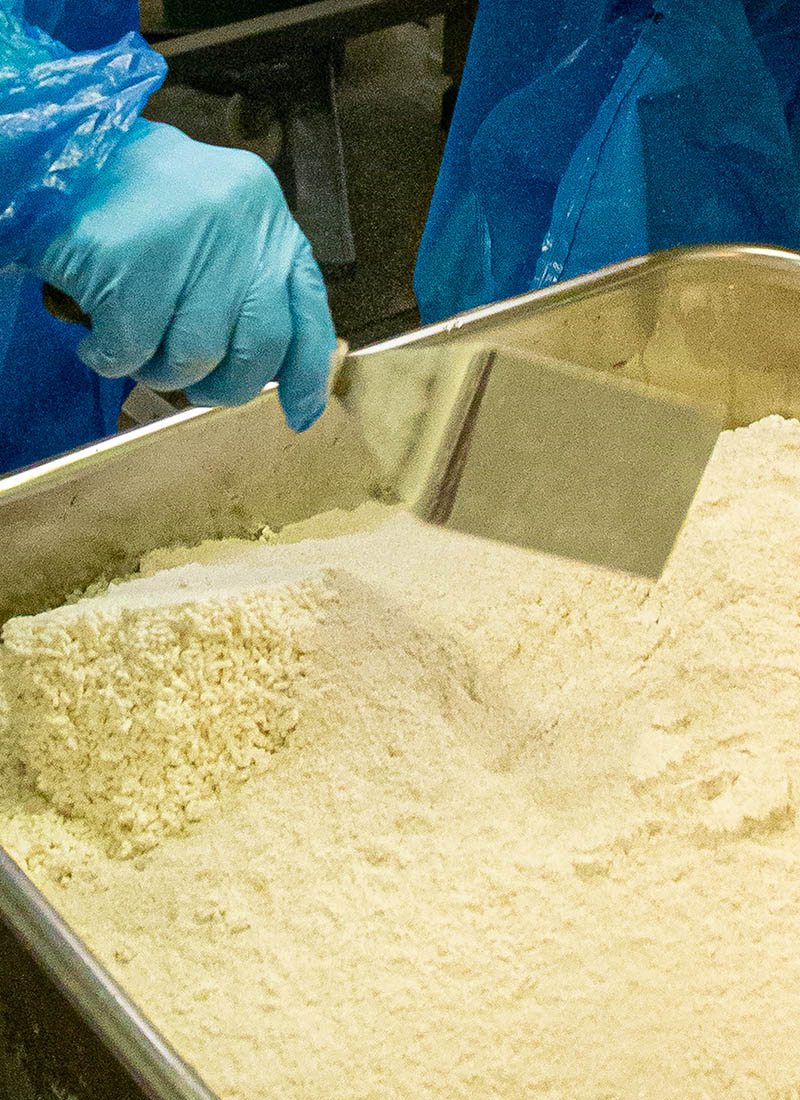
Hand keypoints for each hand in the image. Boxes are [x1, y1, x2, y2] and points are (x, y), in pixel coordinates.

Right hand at [31, 119, 335, 430]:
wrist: (58, 156)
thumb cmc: (136, 204)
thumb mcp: (217, 226)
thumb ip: (249, 285)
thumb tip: (269, 368)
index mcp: (266, 217)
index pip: (308, 308)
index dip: (307, 371)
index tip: (300, 412)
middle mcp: (241, 223)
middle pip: (260, 345)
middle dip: (227, 386)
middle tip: (193, 388)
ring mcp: (188, 239)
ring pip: (196, 356)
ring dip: (158, 369)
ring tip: (131, 341)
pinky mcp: (131, 262)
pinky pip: (132, 350)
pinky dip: (110, 357)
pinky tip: (96, 336)